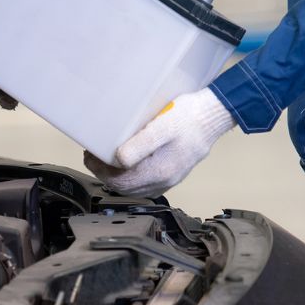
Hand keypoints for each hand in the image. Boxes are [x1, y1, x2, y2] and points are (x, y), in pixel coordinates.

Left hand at [84, 88, 235, 197]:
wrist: (212, 116)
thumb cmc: (189, 117)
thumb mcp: (161, 127)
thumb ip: (140, 145)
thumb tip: (119, 160)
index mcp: (159, 171)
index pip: (120, 182)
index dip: (100, 171)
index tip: (91, 155)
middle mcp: (164, 180)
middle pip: (125, 188)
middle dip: (106, 174)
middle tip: (95, 156)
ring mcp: (170, 179)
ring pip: (135, 188)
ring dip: (118, 176)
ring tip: (108, 159)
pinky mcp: (173, 173)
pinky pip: (146, 184)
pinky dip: (132, 178)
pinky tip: (128, 165)